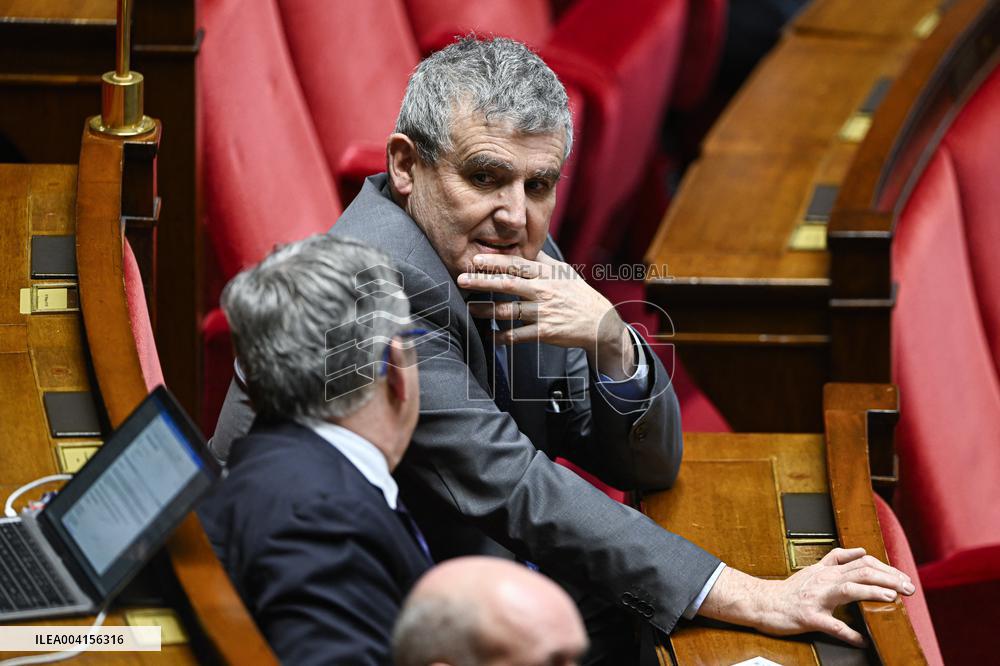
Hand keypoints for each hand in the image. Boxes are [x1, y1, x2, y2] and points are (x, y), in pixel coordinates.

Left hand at [458, 252, 636, 378]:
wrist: (598, 322)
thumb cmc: (576, 294)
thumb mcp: (563, 272)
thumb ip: (542, 260)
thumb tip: (524, 244)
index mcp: (546, 274)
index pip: (517, 264)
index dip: (495, 261)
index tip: (474, 259)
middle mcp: (544, 291)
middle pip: (508, 284)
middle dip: (482, 282)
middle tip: (461, 279)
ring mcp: (544, 312)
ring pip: (509, 310)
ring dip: (486, 310)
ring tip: (469, 308)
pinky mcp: (545, 332)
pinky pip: (518, 335)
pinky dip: (502, 336)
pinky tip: (489, 336)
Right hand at [700, 548, 915, 646]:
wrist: (762, 603)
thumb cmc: (789, 591)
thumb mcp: (813, 569)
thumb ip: (835, 559)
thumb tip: (860, 551)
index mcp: (827, 570)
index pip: (862, 562)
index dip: (885, 567)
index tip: (902, 577)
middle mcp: (824, 579)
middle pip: (861, 571)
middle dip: (888, 578)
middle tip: (908, 587)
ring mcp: (817, 598)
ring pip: (849, 589)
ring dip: (874, 592)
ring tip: (893, 597)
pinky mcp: (809, 617)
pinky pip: (833, 626)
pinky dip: (850, 634)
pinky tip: (862, 640)